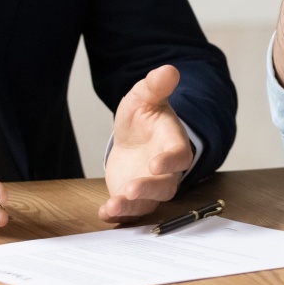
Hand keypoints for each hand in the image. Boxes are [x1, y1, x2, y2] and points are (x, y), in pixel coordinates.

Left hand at [101, 65, 193, 221]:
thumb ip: (156, 86)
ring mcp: (150, 187)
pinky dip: (118, 215)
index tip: (155, 163)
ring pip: (147, 202)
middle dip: (148, 189)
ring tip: (113, 205)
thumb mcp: (144, 97)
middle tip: (131, 188)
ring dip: (131, 206)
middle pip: (165, 186)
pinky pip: (130, 211)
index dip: (170, 161)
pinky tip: (104, 214)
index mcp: (173, 144)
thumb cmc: (144, 116)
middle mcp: (166, 171)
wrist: (134, 136)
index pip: (179, 156)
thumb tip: (169, 69)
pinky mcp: (133, 198)